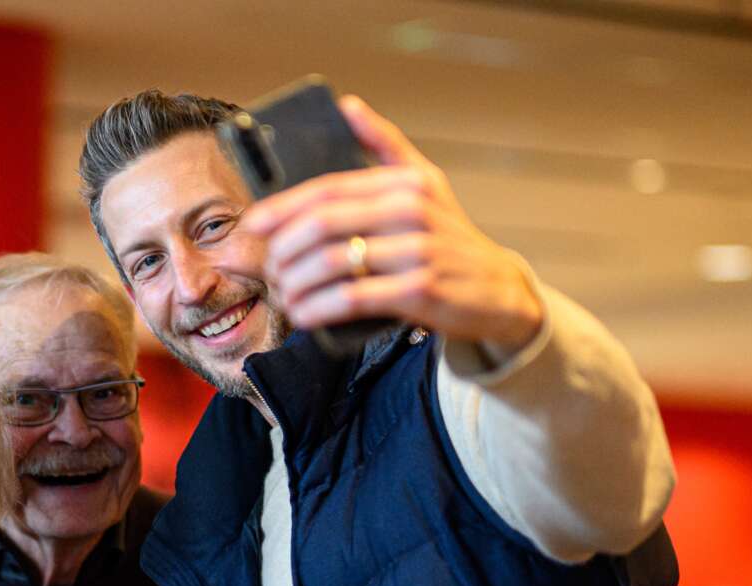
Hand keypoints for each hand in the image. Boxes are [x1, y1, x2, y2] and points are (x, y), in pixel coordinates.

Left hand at [240, 96, 543, 351]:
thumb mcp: (426, 183)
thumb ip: (384, 145)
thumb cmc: (449, 237)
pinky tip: (303, 314)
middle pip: (322, 225)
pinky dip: (318, 308)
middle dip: (283, 250)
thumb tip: (346, 106)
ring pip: (332, 264)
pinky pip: (352, 298)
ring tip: (284, 294)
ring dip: (296, 283)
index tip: (252, 225)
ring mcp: (417, 252)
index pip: (328, 189)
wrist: (498, 290)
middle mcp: (412, 211)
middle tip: (270, 270)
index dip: (282, 207)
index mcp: (405, 182)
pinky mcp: (419, 292)